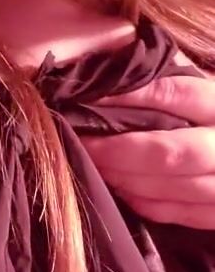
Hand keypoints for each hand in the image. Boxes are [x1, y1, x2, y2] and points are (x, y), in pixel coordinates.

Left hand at [82, 76, 214, 228]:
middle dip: (122, 151)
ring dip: (128, 178)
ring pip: (172, 187)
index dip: (135, 95)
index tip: (95, 94)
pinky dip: (147, 204)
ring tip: (97, 166)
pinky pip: (181, 213)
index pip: (179, 95)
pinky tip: (123, 190)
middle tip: (87, 143)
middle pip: (171, 152)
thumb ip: (184, 76)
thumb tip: (126, 57)